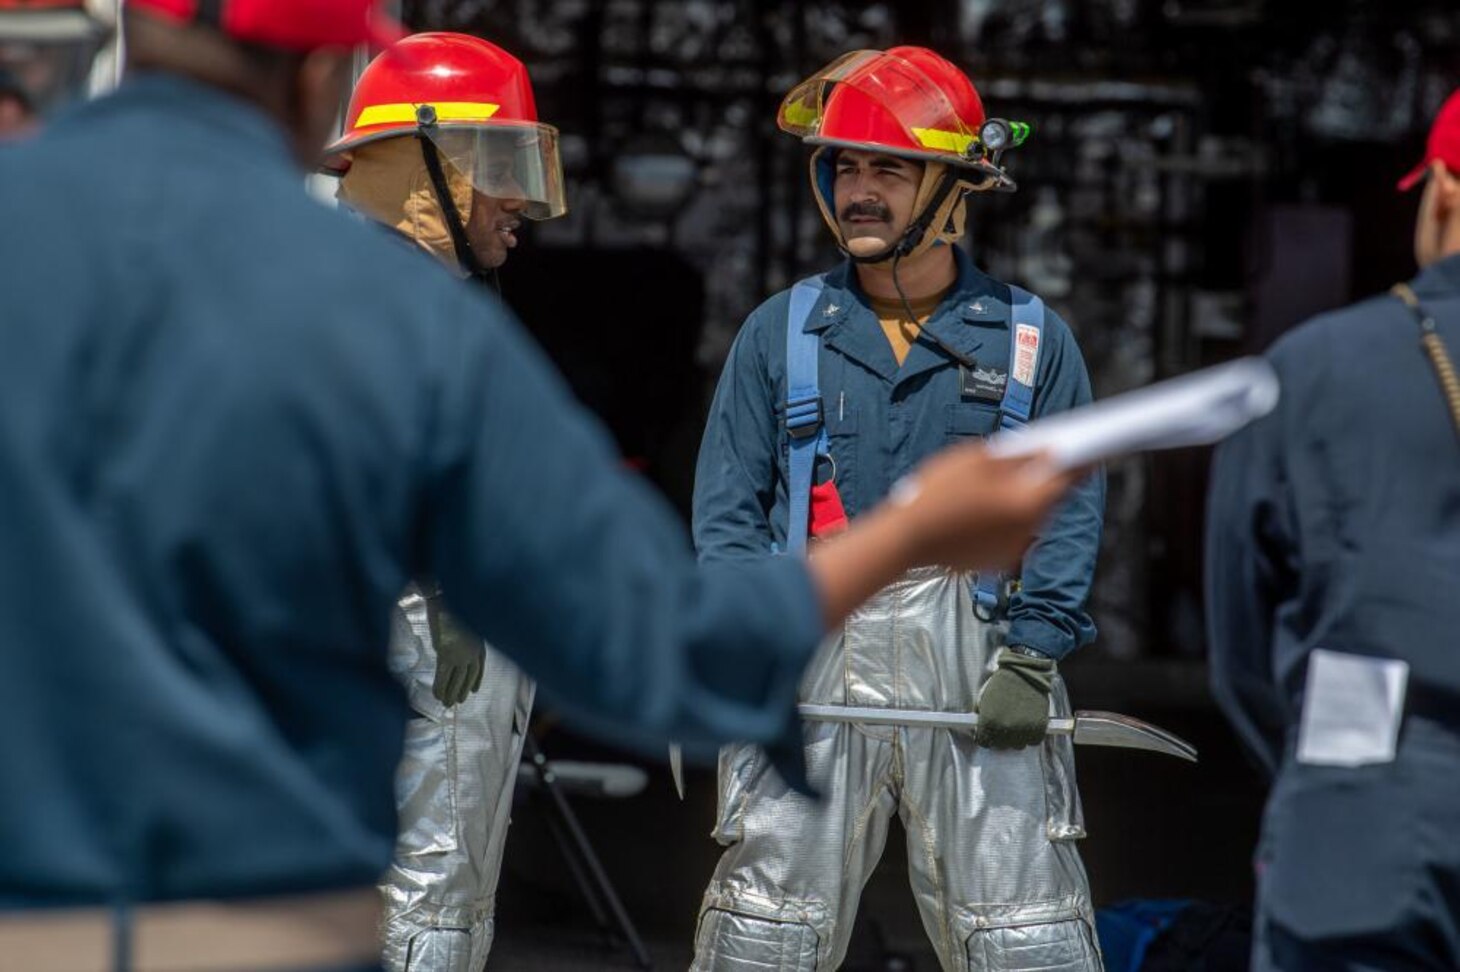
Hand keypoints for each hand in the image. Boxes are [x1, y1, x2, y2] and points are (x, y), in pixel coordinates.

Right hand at [427, 600, 484, 706]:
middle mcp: (472, 652)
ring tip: (446, 704)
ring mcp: (460, 654)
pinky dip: (439, 687)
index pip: (479, 668)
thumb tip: (448, 654)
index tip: (473, 691)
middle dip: (462, 690)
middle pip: (468, 676)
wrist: (446, 598)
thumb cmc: (455, 606)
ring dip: (450, 693)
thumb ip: (462, 641)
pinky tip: (436, 695)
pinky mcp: (446, 655)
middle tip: (457, 702)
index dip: (476, 680)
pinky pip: (443, 676)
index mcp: (479, 644)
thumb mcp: (466, 625)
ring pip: (456, 679)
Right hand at [894, 446, 1077, 572]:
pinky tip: (980, 510)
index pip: (1069, 476)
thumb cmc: (937, 495)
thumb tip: (1049, 450)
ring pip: (1032, 516)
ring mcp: (1016, 548)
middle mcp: (1030, 529)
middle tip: (1029, 462)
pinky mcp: (1000, 560)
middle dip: (1044, 479)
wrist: (906, 539)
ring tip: (992, 487)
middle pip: (1051, 498)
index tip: (1093, 447)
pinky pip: (1015, 533)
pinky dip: (1007, 521)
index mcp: (1028, 502)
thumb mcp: (977, 459)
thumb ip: (1020, 454)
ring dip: (1024, 500)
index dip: (1082, 459)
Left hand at [976, 647, 1055, 748]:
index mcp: (989, 722)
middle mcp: (1005, 730)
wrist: (1025, 672)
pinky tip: (1029, 724)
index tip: (989, 733)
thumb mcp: (984, 698)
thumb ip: (982, 716)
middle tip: (1004, 725)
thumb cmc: (1002, 683)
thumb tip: (980, 728)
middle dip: (1000, 737)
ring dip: (1017, 738)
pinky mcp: (1039, 728)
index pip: (984, 742)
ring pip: (1018, 745)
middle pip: (1001, 746)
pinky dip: (1032, 735)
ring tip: (1018, 723)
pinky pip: (1034, 741)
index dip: (986, 737)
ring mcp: (1023, 730)